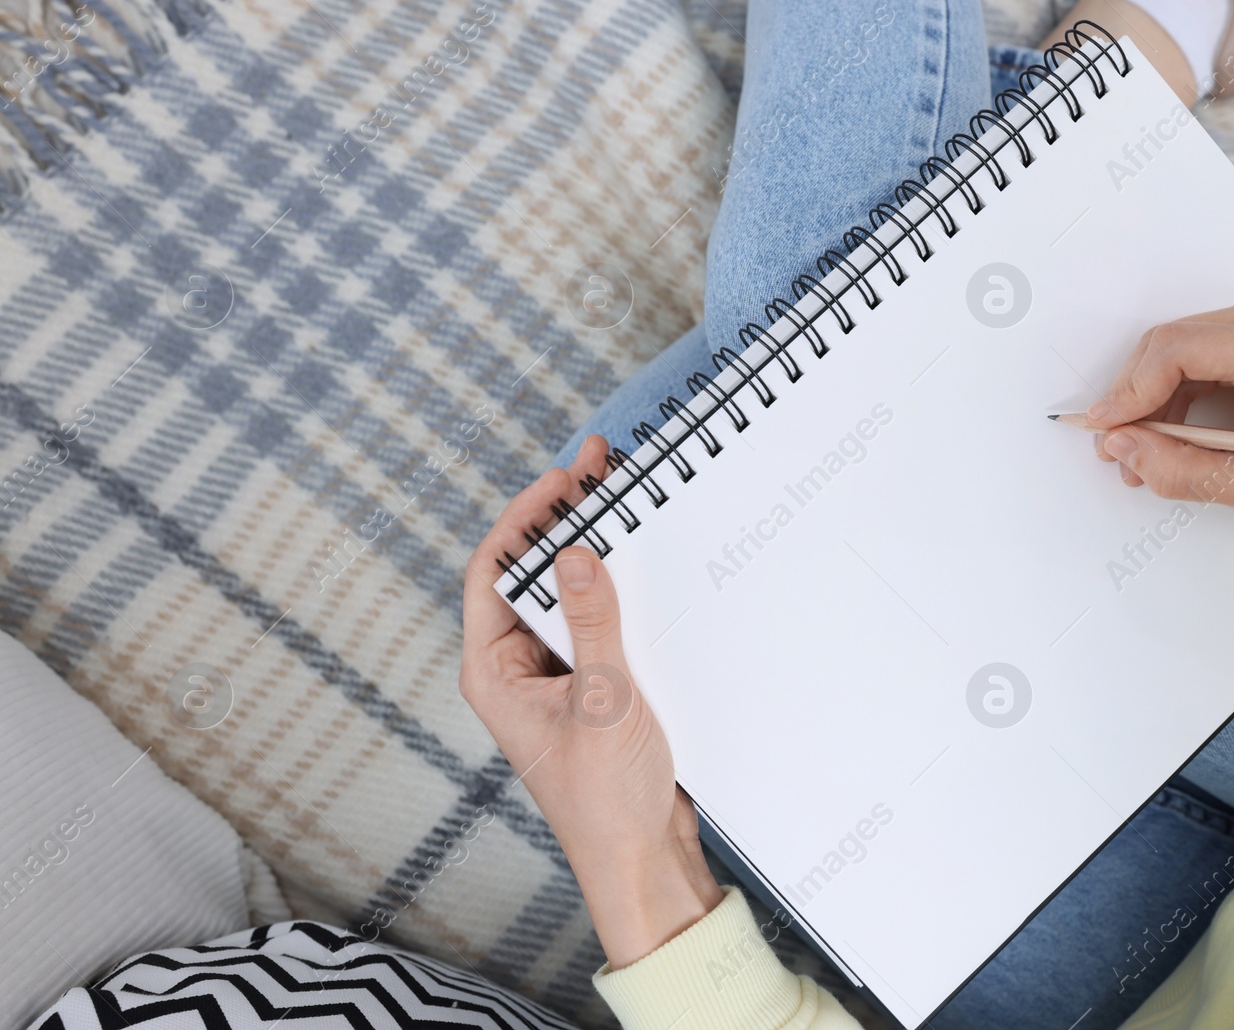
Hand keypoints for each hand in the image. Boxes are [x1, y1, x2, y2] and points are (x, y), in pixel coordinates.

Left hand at [461, 435, 721, 967]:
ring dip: (594, 547)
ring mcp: (559, 675)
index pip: (492, 573)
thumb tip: (576, 552)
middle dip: (563, 519)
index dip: (521, 519)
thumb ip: (592, 626)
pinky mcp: (597, 684)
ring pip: (569, 592)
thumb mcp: (603, 703)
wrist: (643, 860)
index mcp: (495, 674)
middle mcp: (519, 669)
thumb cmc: (605, 801)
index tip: (558, 479)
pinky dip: (620, 585)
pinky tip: (647, 557)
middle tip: (597, 468)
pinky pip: (601, 620)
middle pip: (531, 573)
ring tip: (624, 494)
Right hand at [1088, 290, 1233, 520]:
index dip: (1130, 391)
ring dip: (1149, 394)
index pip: (1177, 350)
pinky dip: (1172, 387)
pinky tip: (1167, 427)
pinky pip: (1197, 348)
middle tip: (1117, 450)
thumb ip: (1183, 471)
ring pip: (1177, 344)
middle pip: (1170, 342)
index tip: (1105, 432)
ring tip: (1141, 447)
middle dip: (1134, 396)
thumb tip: (1122, 448)